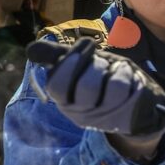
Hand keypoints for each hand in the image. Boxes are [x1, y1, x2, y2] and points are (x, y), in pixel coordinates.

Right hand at [27, 38, 164, 141]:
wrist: (134, 105)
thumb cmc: (102, 80)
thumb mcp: (80, 65)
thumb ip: (56, 56)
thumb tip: (30, 50)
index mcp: (64, 100)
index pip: (57, 85)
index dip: (69, 64)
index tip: (83, 48)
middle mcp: (81, 113)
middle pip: (87, 85)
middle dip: (97, 65)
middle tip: (101, 62)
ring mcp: (106, 117)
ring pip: (113, 86)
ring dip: (114, 69)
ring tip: (113, 70)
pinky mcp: (128, 116)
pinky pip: (129, 87)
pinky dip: (127, 73)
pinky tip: (128, 77)